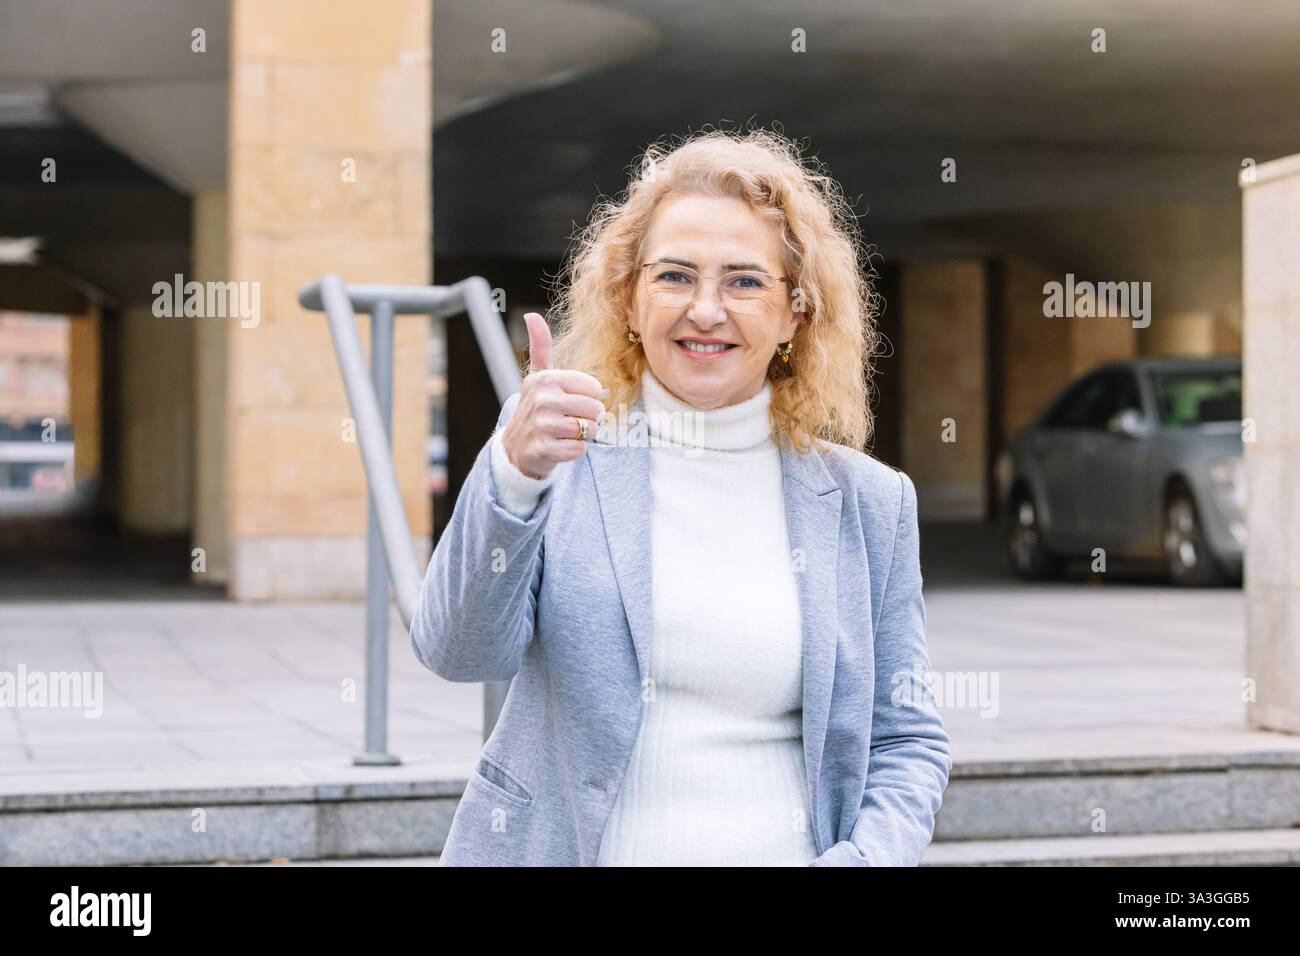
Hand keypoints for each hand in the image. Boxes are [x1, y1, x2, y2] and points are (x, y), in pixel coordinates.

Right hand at [501, 312, 606, 479]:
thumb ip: (540, 346)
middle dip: (588, 418)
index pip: (594, 387)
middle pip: (595, 409)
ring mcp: (542, 425)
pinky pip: (579, 449)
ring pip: (589, 430)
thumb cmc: (535, 407)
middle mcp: (542, 400)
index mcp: (546, 379)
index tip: (570, 401)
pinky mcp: (544, 449)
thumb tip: (531, 315)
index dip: (588, 397)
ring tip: (564, 433)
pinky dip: (575, 451)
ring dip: (582, 435)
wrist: (515, 447)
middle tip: (568, 420)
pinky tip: (559, 446)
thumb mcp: (537, 376)